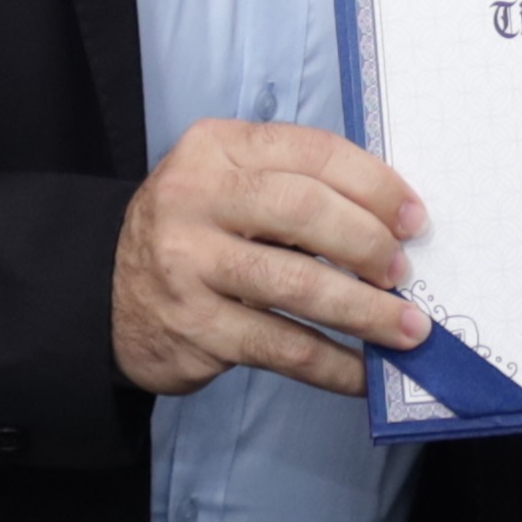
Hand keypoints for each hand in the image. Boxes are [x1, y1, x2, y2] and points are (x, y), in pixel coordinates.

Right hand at [113, 120, 429, 398]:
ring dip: (365, 311)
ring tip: (407, 329)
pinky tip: (364, 373)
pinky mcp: (195, 326)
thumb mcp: (229, 184)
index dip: (375, 185)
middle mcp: (196, 198)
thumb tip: (394, 226)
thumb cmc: (197, 233)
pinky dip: (333, 364)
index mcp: (216, 147)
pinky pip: (281, 347)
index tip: (413, 219)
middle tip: (402, 273)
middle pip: (304, 211)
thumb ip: (296, 186)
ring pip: (297, 284)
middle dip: (368, 243)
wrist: (108, 296)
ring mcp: (189, 264)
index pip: (312, 152)